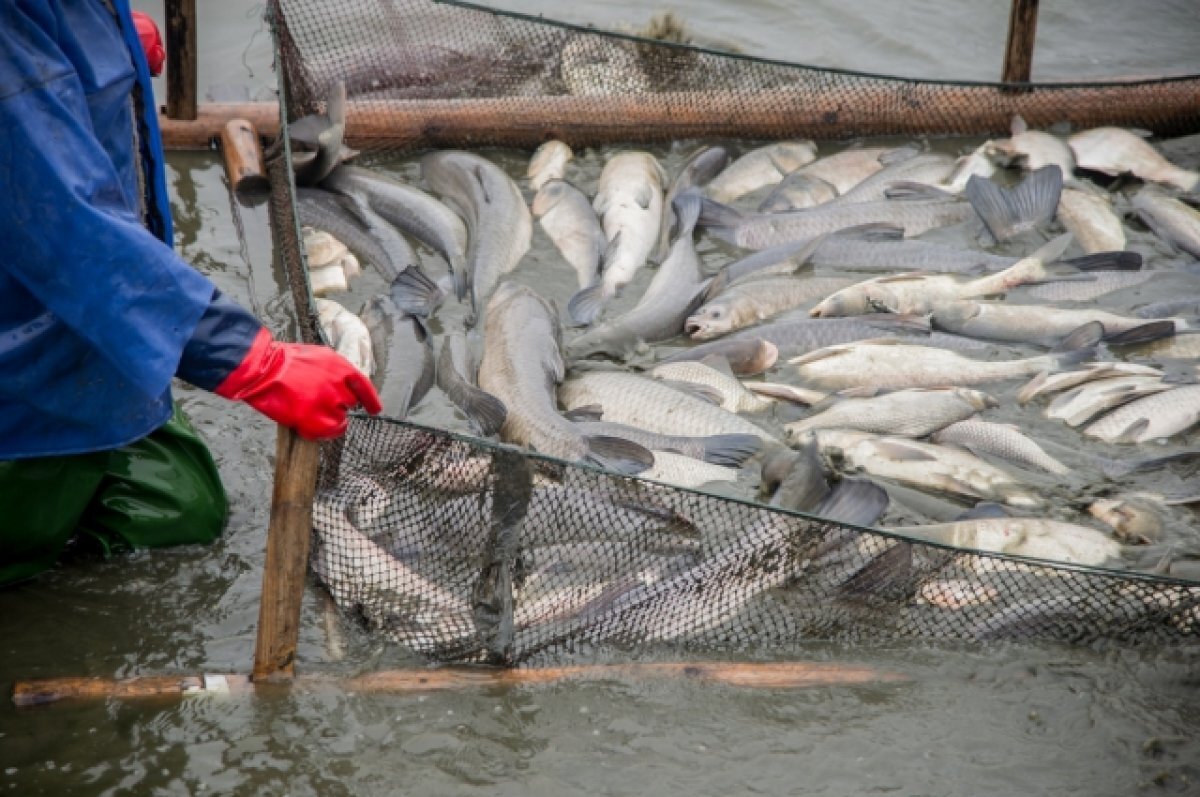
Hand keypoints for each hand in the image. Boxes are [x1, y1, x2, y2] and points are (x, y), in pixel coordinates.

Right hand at [215, 329, 381, 439]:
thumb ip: (335, 372)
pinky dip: (318, 432)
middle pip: (349, 405)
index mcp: (341, 367)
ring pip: (339, 421)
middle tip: (318, 402)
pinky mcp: (311, 418)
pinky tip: (306, 423)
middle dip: (338, 406)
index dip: (370, 400)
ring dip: (329, 420)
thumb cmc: (286, 361)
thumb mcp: (319, 357)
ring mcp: (326, 402)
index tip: (375, 410)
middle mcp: (338, 385)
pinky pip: (324, 432)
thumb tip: (343, 388)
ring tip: (310, 411)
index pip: (363, 387)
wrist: (263, 369)